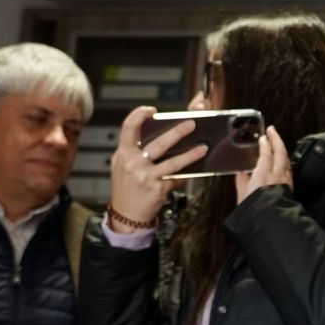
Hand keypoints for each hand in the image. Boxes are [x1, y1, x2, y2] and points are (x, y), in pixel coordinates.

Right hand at [107, 107, 207, 229]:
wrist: (126, 214)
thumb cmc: (126, 187)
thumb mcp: (122, 164)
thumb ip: (134, 149)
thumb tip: (155, 133)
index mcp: (123, 153)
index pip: (128, 128)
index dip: (139, 115)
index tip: (152, 110)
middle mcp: (134, 163)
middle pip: (158, 143)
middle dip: (177, 132)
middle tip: (191, 123)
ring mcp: (147, 177)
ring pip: (173, 162)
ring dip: (190, 154)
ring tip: (203, 147)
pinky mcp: (159, 189)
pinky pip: (177, 178)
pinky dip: (187, 173)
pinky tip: (197, 168)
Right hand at [234, 127, 292, 204]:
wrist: (270, 223)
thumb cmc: (254, 210)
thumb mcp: (242, 196)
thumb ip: (242, 182)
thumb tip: (241, 173)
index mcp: (263, 174)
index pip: (266, 153)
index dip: (265, 143)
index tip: (263, 137)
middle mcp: (276, 175)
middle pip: (280, 152)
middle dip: (277, 139)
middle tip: (272, 130)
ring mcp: (285, 180)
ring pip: (286, 160)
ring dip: (282, 149)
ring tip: (278, 144)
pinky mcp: (290, 187)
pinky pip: (289, 169)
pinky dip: (285, 161)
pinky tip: (283, 162)